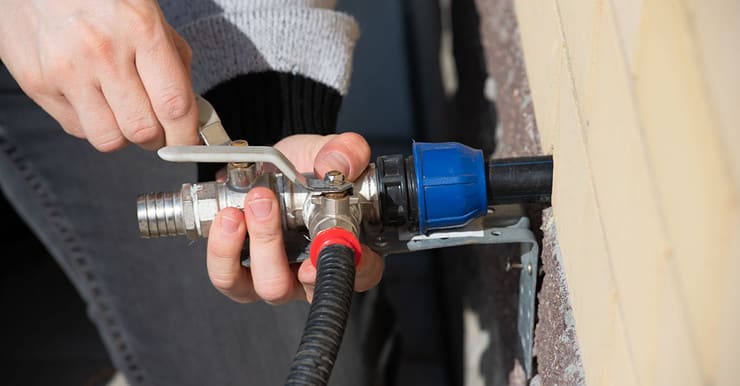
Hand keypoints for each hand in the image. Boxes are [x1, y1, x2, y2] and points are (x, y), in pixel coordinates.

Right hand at [0, 0, 198, 150]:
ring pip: (108, 139)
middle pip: (142, 130)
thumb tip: (190, 110)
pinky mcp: (37, 83)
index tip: (189, 143)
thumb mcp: (148, 14)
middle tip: (157, 129)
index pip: (174, 104)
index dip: (186, 135)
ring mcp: (65, 70)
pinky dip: (92, 123)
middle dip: (156, 138)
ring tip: (122, 111)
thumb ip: (173, 61)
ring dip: (122, 134)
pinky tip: (92, 97)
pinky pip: (77, 128)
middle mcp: (102, 51)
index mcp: (140, 29)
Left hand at [206, 133, 383, 302]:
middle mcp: (312, 271)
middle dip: (271, 246)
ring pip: (263, 285)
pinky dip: (221, 249)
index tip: (316, 260)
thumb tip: (339, 165)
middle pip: (297, 285)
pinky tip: (226, 218)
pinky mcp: (243, 271)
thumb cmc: (309, 167)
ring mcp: (277, 275)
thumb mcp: (331, 150)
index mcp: (346, 247)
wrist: (275, 165)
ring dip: (244, 248)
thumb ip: (347, 152)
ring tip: (238, 211)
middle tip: (264, 204)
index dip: (343, 269)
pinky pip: (228, 277)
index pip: (360, 272)